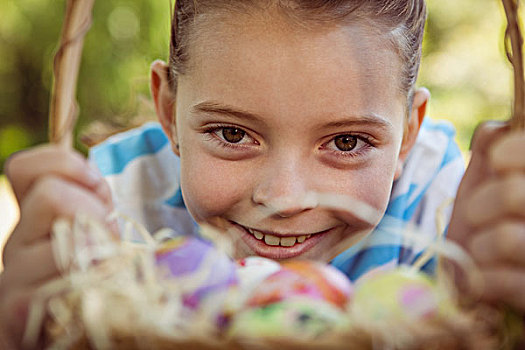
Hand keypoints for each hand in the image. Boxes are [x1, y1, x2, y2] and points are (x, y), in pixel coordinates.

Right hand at [0, 145, 112, 346]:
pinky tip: (100, 291)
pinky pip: (65, 277)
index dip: (65, 165)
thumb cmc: (95, 277)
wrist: (84, 332)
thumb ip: (91, 201)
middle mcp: (16, 243)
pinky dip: (96, 278)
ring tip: (107, 268)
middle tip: (108, 238)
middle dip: (94, 210)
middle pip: (50, 195)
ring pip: (64, 235)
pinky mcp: (22, 309)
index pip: (24, 168)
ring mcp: (14, 277)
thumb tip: (94, 176)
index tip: (97, 187)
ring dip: (101, 248)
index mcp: (33, 219)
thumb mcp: (95, 230)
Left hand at [448, 122, 524, 310]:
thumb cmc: (484, 222)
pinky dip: (485, 280)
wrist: (474, 279)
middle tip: (474, 216)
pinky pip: (512, 283)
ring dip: (480, 245)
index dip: (514, 152)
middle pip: (515, 194)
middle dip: (482, 204)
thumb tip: (499, 129)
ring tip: (479, 251)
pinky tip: (483, 279)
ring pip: (509, 238)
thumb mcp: (485, 177)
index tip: (499, 162)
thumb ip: (496, 144)